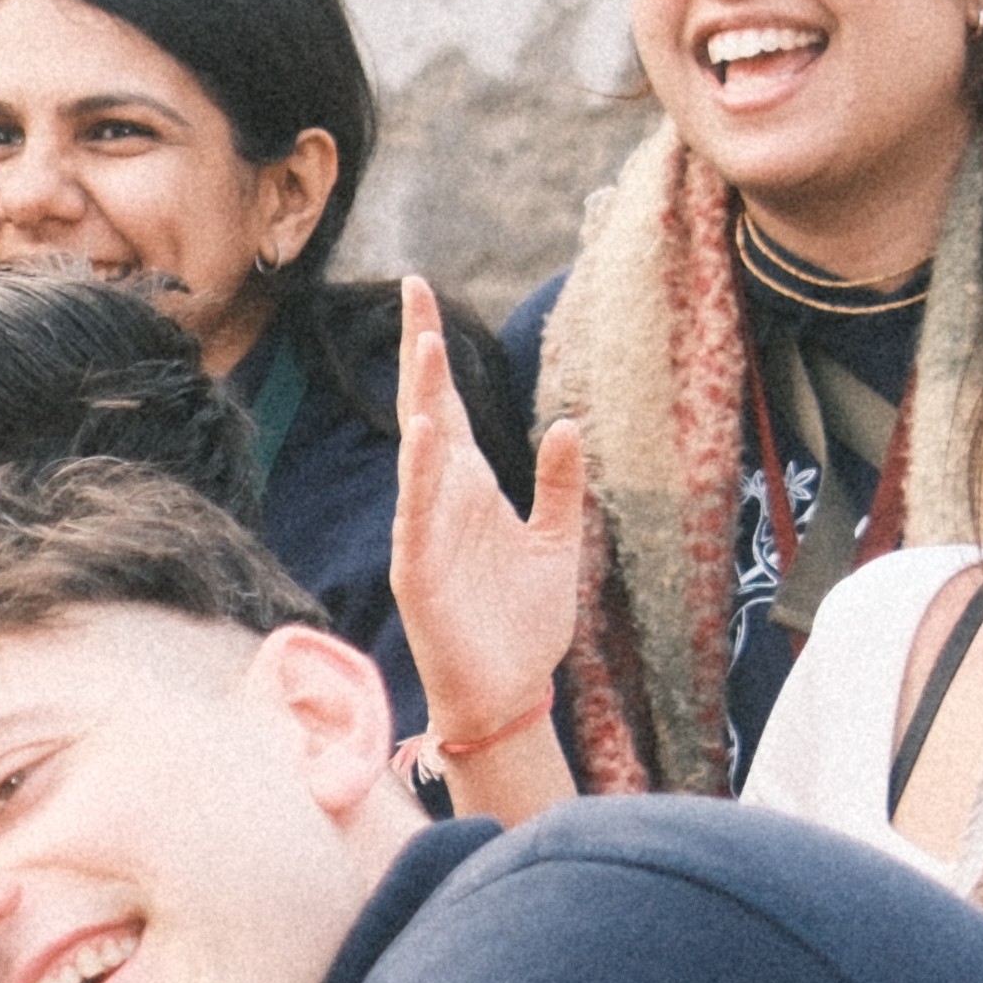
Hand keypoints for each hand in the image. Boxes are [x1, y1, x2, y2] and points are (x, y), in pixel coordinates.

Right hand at [381, 278, 590, 810]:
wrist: (509, 692)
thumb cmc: (525, 622)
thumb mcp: (559, 543)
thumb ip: (560, 485)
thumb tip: (568, 424)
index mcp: (470, 487)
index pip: (447, 403)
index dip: (434, 351)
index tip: (424, 292)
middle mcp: (440, 499)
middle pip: (424, 410)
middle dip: (418, 353)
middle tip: (415, 290)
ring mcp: (424, 532)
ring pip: (418, 454)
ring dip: (422, 400)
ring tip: (424, 345)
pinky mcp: (419, 571)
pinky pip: (417, 515)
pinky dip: (420, 476)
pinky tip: (427, 437)